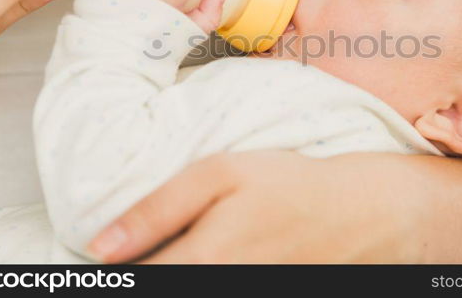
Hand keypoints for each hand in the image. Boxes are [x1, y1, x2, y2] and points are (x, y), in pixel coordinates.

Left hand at [88, 151, 418, 262]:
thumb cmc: (289, 186)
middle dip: (146, 266)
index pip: (134, 278)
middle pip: (161, 286)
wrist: (360, 214)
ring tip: (191, 246)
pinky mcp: (263, 294)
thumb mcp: (220, 175)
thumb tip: (100, 246)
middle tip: (152, 245)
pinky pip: (218, 291)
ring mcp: (247, 294)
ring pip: (189, 289)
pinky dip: (208, 274)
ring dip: (174, 269)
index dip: (116, 269)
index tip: (108, 260)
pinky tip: (216, 255)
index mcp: (200, 261)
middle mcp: (219, 288)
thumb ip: (157, 209)